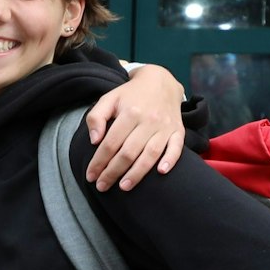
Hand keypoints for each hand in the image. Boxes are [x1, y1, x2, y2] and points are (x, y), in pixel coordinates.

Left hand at [85, 65, 186, 189]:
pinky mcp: (178, 130)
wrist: (161, 81)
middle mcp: (149, 120)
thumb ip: (96, 117)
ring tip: (124, 187)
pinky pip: (177, 148)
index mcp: (130, 112)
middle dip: (113, 172)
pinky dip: (170, 160)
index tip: (90, 175)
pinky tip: (160, 172)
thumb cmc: (130, 95)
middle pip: (129, 152)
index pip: (110, 143)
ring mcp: (165, 126)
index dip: (99, 162)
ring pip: (151, 154)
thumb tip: (94, 141)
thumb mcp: (108, 99)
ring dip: (137, 173)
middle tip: (102, 186)